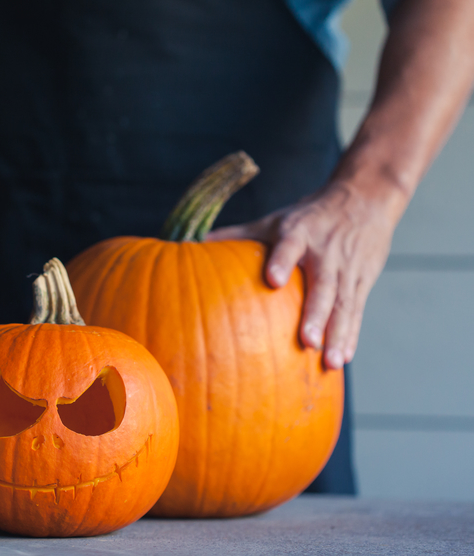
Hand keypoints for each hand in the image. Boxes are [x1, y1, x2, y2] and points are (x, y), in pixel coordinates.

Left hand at [205, 179, 398, 368]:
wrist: (365, 198)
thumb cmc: (309, 216)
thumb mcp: (274, 220)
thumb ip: (237, 234)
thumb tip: (194, 243)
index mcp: (299, 233)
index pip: (289, 246)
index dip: (282, 261)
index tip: (274, 280)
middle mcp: (325, 252)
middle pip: (323, 284)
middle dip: (316, 314)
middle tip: (307, 341)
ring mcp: (347, 269)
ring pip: (344, 304)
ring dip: (337, 333)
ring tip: (329, 361)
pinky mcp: (363, 282)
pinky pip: (356, 311)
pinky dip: (351, 335)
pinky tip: (342, 359)